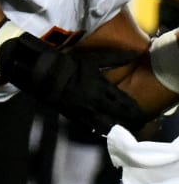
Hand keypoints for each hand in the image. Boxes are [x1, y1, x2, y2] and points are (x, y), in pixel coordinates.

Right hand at [0, 23, 141, 133]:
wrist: (41, 74)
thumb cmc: (67, 64)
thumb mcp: (91, 58)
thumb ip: (114, 57)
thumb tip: (135, 54)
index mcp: (100, 87)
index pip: (124, 102)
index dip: (134, 109)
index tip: (141, 112)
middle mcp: (94, 102)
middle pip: (118, 116)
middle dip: (129, 121)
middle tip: (137, 124)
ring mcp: (82, 111)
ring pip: (105, 125)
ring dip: (116, 128)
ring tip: (123, 130)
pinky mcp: (72, 115)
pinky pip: (89, 126)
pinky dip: (99, 129)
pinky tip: (104, 129)